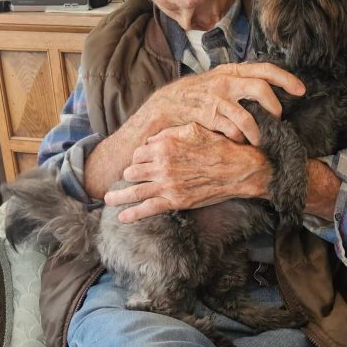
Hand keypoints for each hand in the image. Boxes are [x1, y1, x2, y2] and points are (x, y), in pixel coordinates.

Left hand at [104, 123, 271, 221]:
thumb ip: (170, 133)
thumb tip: (153, 140)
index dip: (139, 157)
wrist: (238, 169)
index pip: (139, 152)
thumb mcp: (194, 129)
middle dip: (129, 174)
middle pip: (132, 170)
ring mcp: (166, 184)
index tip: (142, 161)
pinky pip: (147, 209)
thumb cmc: (219, 146)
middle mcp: (161, 164)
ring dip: (118, 195)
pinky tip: (122, 217)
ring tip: (108, 198)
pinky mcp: (175, 201)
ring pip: (133, 190)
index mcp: (165, 145)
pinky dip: (132, 214)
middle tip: (129, 179)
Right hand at [131, 62, 304, 145]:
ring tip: (258, 141)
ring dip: (257, 132)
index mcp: (232, 71)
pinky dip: (238, 138)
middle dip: (274, 107)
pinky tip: (237, 142)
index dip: (286, 78)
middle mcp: (225, 80)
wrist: (164, 106)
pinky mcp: (207, 115)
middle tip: (277, 121)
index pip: (265, 69)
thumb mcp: (219, 83)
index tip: (302, 90)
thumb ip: (240, 86)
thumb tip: (268, 95)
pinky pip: (231, 129)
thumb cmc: (196, 97)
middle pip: (261, 88)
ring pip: (247, 115)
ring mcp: (215, 98)